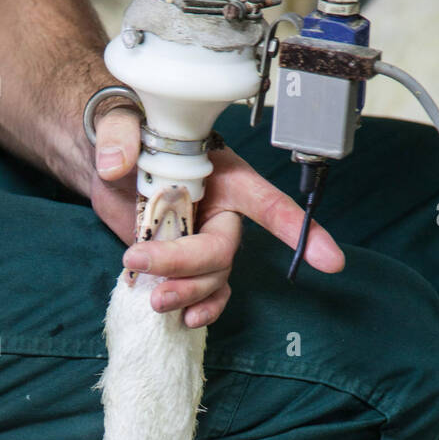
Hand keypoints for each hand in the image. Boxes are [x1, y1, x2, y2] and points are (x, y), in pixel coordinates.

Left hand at [90, 106, 344, 327]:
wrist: (110, 160)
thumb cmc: (129, 133)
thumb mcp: (123, 121)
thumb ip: (121, 135)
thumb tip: (115, 164)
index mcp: (223, 174)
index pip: (268, 203)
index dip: (297, 230)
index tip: (328, 261)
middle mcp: (221, 210)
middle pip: (222, 250)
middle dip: (185, 263)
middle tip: (140, 258)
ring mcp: (203, 238)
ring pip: (212, 277)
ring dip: (184, 291)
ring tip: (153, 295)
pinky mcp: (184, 262)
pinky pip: (205, 293)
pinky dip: (197, 308)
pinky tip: (183, 318)